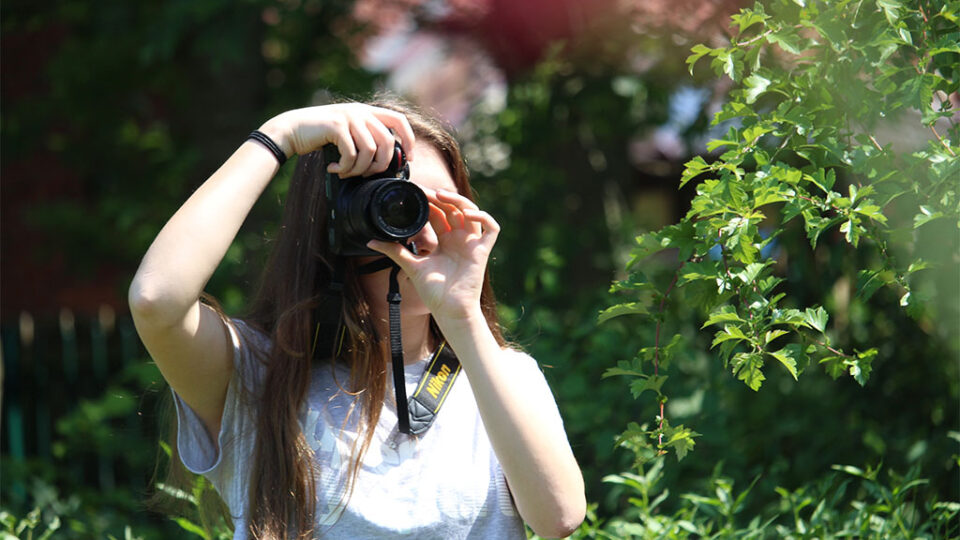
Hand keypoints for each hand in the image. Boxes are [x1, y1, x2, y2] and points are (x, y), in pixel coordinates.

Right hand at [258, 103, 415, 176]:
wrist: (291, 129)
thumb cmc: (320, 136)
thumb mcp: (348, 133)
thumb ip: (365, 139)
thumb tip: (387, 162)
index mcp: (367, 112)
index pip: (399, 120)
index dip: (409, 139)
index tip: (408, 158)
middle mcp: (360, 112)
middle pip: (388, 142)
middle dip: (381, 165)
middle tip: (366, 174)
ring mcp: (349, 117)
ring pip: (371, 151)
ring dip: (359, 169)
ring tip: (345, 172)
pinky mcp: (337, 126)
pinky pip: (352, 154)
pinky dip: (345, 167)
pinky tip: (334, 168)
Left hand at [367, 189, 500, 321]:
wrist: (448, 310)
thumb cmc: (434, 291)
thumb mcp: (411, 265)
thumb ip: (394, 251)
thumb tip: (371, 241)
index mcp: (444, 240)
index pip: (439, 213)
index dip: (430, 201)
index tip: (417, 193)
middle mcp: (459, 239)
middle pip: (454, 208)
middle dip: (441, 197)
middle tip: (426, 192)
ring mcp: (472, 244)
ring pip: (472, 212)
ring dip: (459, 200)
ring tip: (442, 196)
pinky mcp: (482, 251)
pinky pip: (491, 228)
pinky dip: (483, 217)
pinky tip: (468, 213)